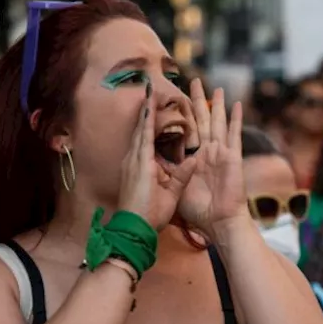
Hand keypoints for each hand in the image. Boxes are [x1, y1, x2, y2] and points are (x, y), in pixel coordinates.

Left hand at [118, 86, 196, 228]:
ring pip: (135, 138)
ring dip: (141, 123)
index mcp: (143, 161)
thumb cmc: (151, 213)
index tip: (150, 93)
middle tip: (150, 94)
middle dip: (145, 112)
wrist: (131, 230)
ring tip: (148, 110)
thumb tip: (195, 159)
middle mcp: (132, 159)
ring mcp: (127, 165)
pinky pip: (133, 148)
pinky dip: (139, 136)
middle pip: (138, 130)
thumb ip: (182, 176)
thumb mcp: (171, 195)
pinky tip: (143, 136)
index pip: (146, 130)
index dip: (149, 111)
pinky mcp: (127, 173)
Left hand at [177, 79, 248, 234]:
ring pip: (216, 123)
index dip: (177, 114)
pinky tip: (238, 105)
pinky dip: (236, 120)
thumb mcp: (174, 188)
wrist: (217, 224)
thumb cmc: (196, 212)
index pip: (182, 131)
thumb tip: (163, 155)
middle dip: (197, 101)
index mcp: (191, 159)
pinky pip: (234, 135)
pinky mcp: (232, 158)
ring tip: (217, 88)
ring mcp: (220, 154)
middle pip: (200, 120)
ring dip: (217, 105)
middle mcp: (205, 153)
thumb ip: (171, 171)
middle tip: (194, 82)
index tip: (170, 97)